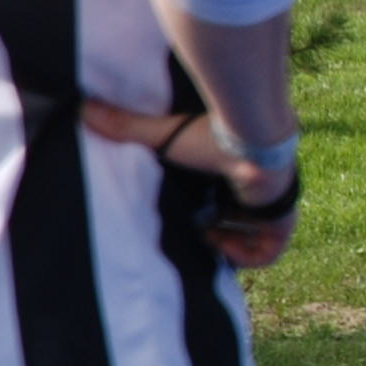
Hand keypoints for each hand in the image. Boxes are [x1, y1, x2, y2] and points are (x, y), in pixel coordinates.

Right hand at [83, 102, 297, 269]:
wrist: (253, 139)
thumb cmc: (214, 136)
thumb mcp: (166, 136)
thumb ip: (129, 126)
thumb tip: (83, 109)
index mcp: (235, 172)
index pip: (225, 197)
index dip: (207, 211)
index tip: (186, 215)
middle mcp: (256, 191)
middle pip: (239, 219)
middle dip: (215, 230)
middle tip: (191, 230)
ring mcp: (272, 208)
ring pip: (255, 236)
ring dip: (228, 243)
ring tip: (203, 237)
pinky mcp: (282, 224)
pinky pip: (268, 253)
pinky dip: (244, 257)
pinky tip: (220, 245)